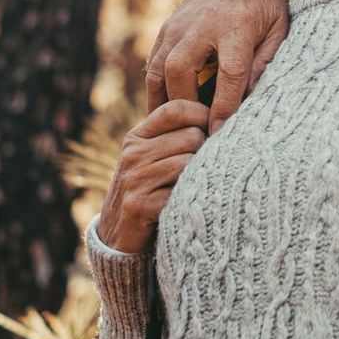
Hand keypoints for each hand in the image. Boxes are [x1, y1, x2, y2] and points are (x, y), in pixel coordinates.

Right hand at [97, 100, 209, 252]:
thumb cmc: (150, 189)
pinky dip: (188, 199)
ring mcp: (134, 179)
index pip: (175, 109)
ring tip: (191, 186)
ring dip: (197, 176)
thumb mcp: (154, 156)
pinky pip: (180, 191)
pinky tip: (183, 204)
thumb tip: (220, 103)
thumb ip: (175, 132)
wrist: (118, 235)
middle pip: (191, 135)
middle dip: (204, 151)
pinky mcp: (139, 205)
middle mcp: (133, 154)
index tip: (214, 128)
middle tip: (201, 167)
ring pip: (189, 162)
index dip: (201, 113)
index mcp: (137, 136)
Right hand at [145, 0, 289, 133]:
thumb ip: (266, 63)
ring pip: (160, 68)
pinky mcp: (167, 29)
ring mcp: (179, 26)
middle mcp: (201, 25)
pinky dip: (156, 89)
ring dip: (165, 101)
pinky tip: (163, 110)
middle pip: (182, 70)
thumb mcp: (279, 32)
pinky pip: (154, 63)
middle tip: (195, 133)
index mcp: (236, 25)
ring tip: (173, 128)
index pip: (229, 72)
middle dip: (186, 105)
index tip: (219, 133)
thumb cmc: (266, 9)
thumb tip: (250, 100)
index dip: (224, 105)